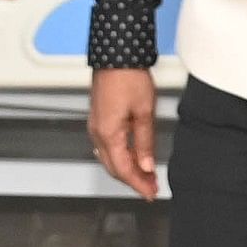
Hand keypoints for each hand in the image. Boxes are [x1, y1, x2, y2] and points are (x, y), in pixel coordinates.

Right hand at [87, 68, 161, 199]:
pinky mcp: (99, 118)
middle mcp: (97, 132)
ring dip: (127, 168)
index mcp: (108, 133)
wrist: (116, 54)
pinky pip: (108, 146)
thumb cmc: (128, 76)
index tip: (151, 193)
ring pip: (110, 158)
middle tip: (151, 187)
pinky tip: (133, 156)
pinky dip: (121, 155)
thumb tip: (147, 165)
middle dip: (133, 180)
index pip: (124, 169)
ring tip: (146, 174)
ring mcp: (96, 125)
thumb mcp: (144, 112)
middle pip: (114, 167)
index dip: (138, 184)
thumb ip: (145, 142)